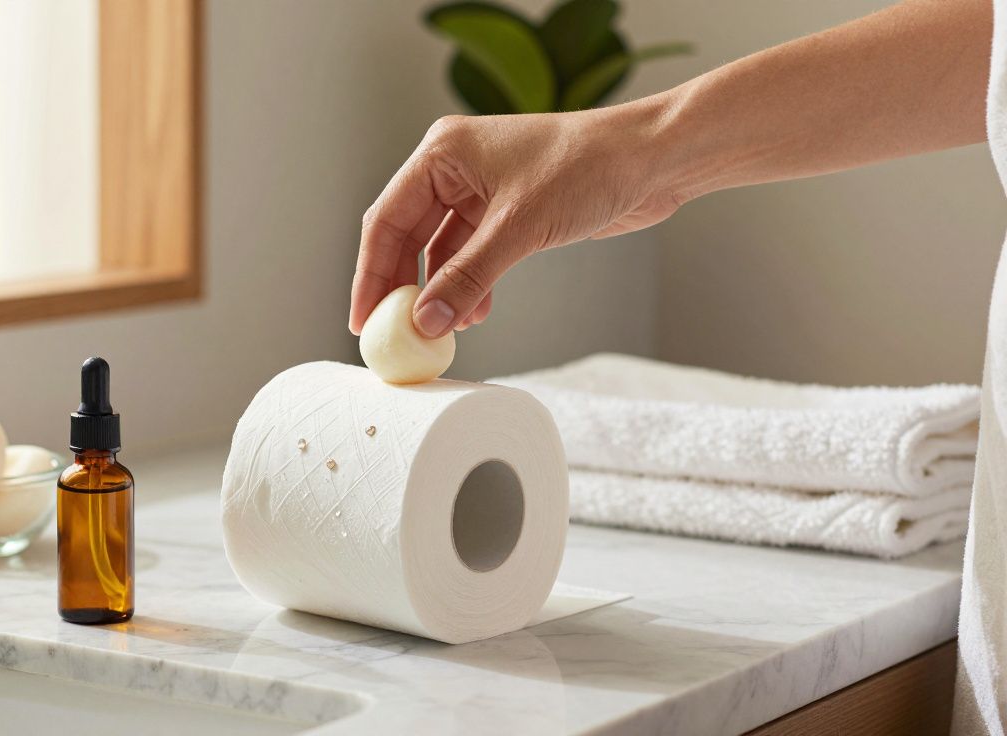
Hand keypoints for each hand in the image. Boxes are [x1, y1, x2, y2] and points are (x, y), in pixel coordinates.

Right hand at [349, 104, 686, 337]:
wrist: (654, 160)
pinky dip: (469, 286)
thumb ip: (467, 278)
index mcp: (442, 153)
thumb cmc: (588, 168)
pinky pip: (470, 255)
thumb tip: (425, 323)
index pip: (386, 219)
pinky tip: (475, 315)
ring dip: (439, 292)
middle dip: (400, 288)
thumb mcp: (519, 228)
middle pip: (406, 237)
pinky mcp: (507, 212)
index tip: (364, 321)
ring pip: (439, 251)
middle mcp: (454, 168)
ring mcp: (481, 190)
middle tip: (391, 336)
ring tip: (439, 333)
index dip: (371, 274)